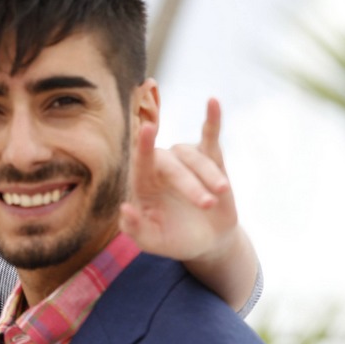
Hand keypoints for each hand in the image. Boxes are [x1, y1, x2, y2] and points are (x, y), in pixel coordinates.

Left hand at [120, 97, 238, 267]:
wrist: (207, 241)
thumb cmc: (174, 240)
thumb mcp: (153, 241)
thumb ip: (135, 229)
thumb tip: (124, 209)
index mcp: (142, 184)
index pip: (139, 163)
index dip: (143, 146)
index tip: (147, 128)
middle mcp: (161, 167)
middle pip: (172, 164)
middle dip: (191, 185)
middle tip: (207, 204)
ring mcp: (185, 161)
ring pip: (195, 157)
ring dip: (208, 175)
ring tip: (219, 197)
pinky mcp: (210, 160)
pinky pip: (210, 136)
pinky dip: (212, 120)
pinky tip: (213, 102)